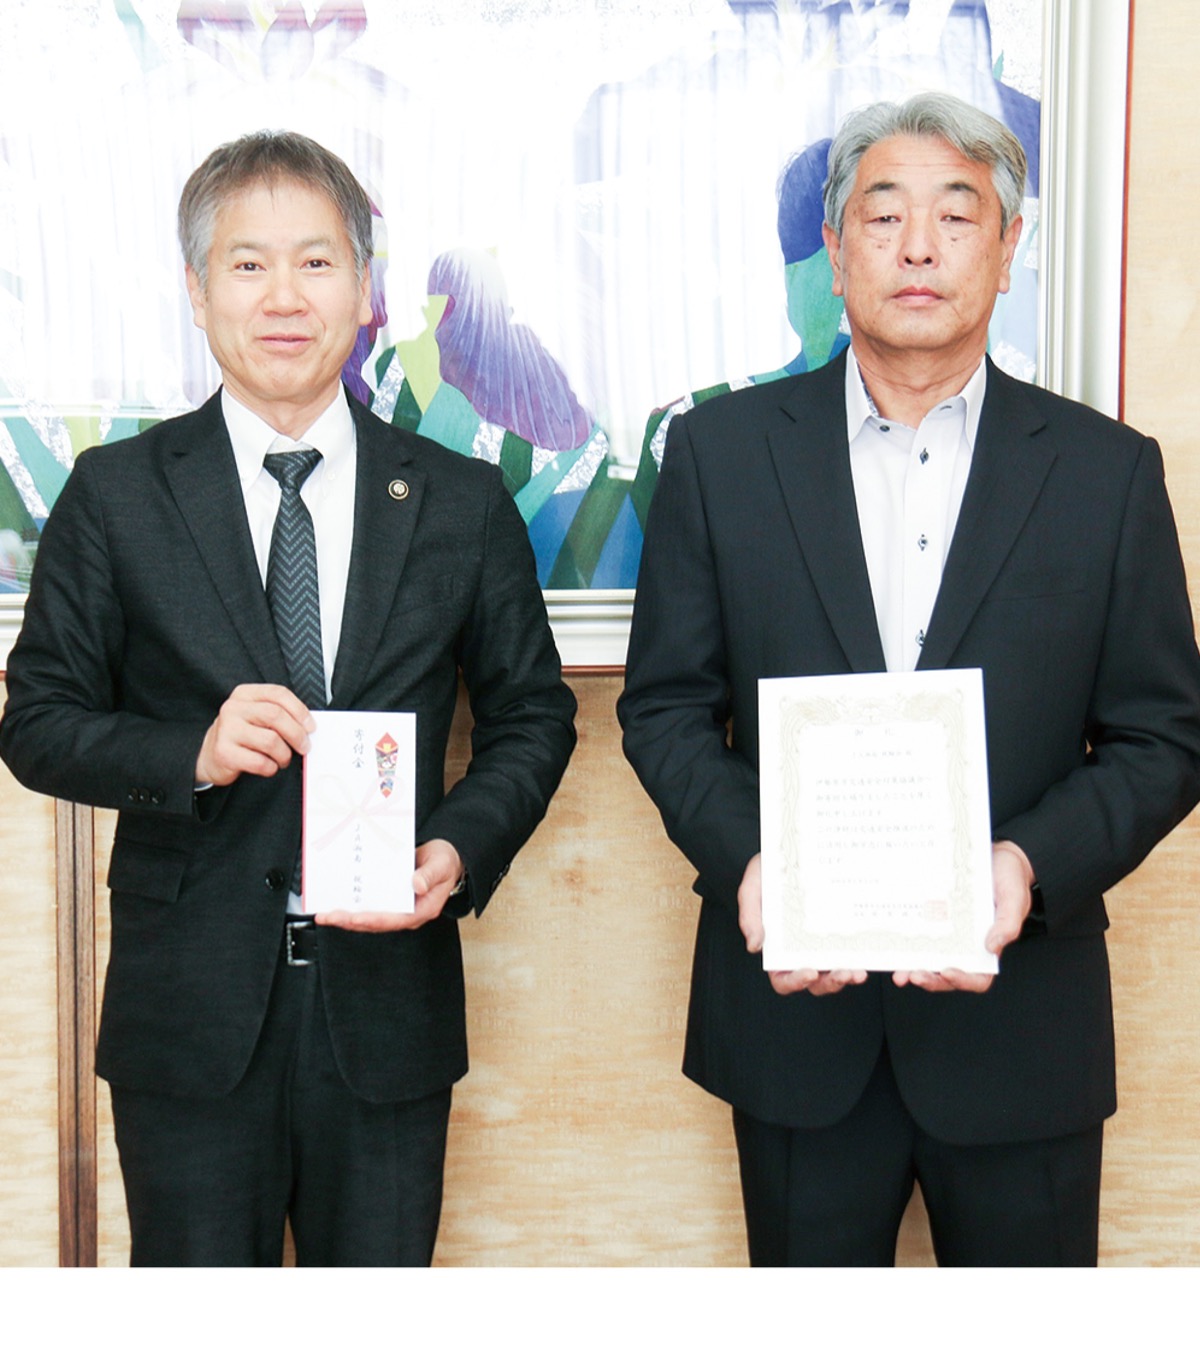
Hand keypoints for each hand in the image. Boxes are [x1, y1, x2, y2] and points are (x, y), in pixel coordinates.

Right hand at [195, 683, 314, 786]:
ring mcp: (227, 729)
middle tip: (304, 746)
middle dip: (297, 734)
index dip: (300, 710)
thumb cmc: (240, 735)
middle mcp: (233, 708)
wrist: (209, 756)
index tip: (311, 726)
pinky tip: (269, 766)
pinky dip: (271, 767)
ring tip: (283, 759)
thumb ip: (278, 714)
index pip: (278, 694)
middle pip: (276, 716)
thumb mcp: (255, 716)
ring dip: (284, 754)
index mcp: (244, 694)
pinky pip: (260, 762)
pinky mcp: (224, 752)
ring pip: (271, 741)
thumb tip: (308, 727)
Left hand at [314, 839, 463, 932]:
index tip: (353, 918)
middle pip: (375, 923)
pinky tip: (337, 903)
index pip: (394, 919)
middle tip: (327, 917)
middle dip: (349, 921)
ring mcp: (397, 909)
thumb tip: (416, 886)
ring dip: (346, 917)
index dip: (372, 920)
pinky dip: (352, 906)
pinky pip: (369, 907)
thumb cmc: (445, 862)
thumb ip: (429, 876)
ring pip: (368, 918)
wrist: (446, 858)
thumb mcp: (441, 865)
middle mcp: (407, 913)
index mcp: (421, 910)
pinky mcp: (389, 901)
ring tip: (325, 915)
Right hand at [738, 853, 866, 997]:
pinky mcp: (840, 932)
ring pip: (835, 973)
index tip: (810, 972)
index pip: (782, 978)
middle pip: (815, 982)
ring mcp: (822, 944)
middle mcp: (800, 952)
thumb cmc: (767, 873)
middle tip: (845, 973)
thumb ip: (749, 916)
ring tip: (858, 971)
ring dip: (847, 976)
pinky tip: (867, 951)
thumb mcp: (752, 888)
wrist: (791, 850)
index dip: (795, 982)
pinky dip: (859, 956)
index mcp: (776, 949)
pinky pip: (851, 951)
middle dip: (831, 983)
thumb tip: (754, 946)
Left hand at [892, 840, 1034, 993]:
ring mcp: (947, 933)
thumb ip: (1008, 924)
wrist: (997, 855)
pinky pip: (919, 932)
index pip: (978, 977)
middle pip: (946, 974)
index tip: (947, 972)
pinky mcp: (934, 917)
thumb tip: (992, 946)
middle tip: (912, 975)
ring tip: (898, 972)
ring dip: (912, 968)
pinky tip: (892, 940)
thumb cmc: (1010, 878)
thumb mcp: (1014, 898)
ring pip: (928, 958)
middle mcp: (965, 945)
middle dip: (930, 979)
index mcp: (988, 947)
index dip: (962, 980)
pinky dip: (906, 941)